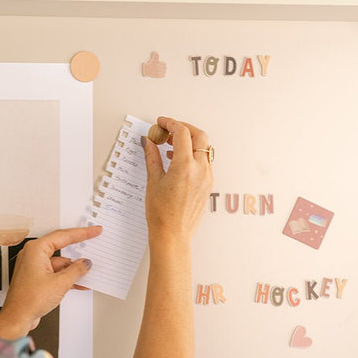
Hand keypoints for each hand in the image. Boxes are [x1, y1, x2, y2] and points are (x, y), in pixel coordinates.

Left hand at [0, 225, 100, 340]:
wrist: (17, 318)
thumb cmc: (28, 300)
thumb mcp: (60, 283)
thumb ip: (76, 270)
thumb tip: (85, 263)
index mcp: (36, 250)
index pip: (63, 236)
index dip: (82, 233)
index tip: (94, 231)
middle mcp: (33, 255)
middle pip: (61, 248)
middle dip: (77, 252)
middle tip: (93, 246)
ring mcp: (34, 267)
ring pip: (59, 263)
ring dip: (73, 269)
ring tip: (87, 273)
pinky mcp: (36, 277)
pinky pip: (55, 272)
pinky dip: (66, 277)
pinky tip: (79, 283)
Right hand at [142, 116, 212, 241]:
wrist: (172, 234)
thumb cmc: (162, 214)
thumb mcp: (153, 181)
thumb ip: (152, 157)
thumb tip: (149, 143)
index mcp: (185, 167)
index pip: (183, 133)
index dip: (171, 123)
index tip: (162, 123)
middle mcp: (200, 170)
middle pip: (199, 135)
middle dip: (184, 128)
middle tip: (169, 129)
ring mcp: (207, 177)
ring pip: (204, 147)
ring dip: (190, 141)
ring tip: (172, 144)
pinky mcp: (208, 184)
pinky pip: (205, 161)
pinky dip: (194, 154)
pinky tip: (179, 159)